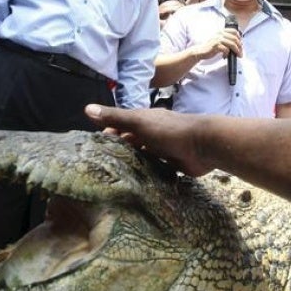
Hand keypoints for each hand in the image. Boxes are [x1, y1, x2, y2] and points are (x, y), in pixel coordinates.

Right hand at [84, 104, 213, 176]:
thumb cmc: (169, 130)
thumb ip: (115, 117)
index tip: (95, 147)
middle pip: (131, 140)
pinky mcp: (171, 163)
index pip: (121, 125)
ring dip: (131, 161)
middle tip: (102, 164)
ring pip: (142, 154)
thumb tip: (87, 109)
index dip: (108, 133)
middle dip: (119, 148)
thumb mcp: (138, 122)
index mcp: (144, 119)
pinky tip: (135, 181)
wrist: (203, 145)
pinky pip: (154, 167)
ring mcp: (162, 148)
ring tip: (114, 176)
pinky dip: (145, 171)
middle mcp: (152, 132)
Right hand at [191, 26, 241, 61]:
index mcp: (221, 31)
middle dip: (240, 47)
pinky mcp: (216, 46)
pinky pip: (226, 50)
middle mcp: (220, 34)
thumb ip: (226, 39)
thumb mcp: (218, 39)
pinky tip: (225, 56)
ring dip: (237, 51)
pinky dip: (227, 54)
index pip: (234, 31)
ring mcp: (218, 39)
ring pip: (232, 44)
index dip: (239, 38)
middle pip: (235, 39)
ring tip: (237, 55)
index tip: (240, 44)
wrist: (200, 51)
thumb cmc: (210, 47)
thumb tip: (237, 43)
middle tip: (241, 53)